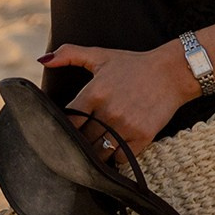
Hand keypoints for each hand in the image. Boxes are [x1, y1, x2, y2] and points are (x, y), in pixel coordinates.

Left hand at [39, 40, 195, 159]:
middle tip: (75, 146)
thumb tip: (42, 59)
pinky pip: (121, 159)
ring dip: (94, 155)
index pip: (68, 121)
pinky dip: (115, 158)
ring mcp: (126, 126)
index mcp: (95, 93)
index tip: (61, 131)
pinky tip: (114, 151)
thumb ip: (70, 55)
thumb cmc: (133, 65)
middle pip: (81, 141)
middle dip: (77, 144)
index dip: (61, 128)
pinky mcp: (142, 137)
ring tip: (92, 153)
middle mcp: (108, 112)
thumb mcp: (101, 56)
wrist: (172, 73)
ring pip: (99, 154)